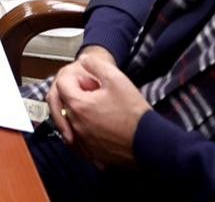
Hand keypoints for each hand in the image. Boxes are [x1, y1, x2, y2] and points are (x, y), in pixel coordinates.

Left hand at [47, 49, 144, 167]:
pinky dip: (84, 133)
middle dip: (78, 96)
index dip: (78, 79)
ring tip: (100, 111)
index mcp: (77, 105)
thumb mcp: (116, 78)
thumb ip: (95, 64)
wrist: (152, 143)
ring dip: (80, 114)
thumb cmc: (134, 112)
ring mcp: (83, 142)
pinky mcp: (92, 155)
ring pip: (70, 123)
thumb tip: (83, 60)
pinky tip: (100, 128)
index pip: (62, 84)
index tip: (94, 84)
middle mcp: (75, 125)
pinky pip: (80, 141)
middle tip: (99, 96)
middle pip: (65, 103)